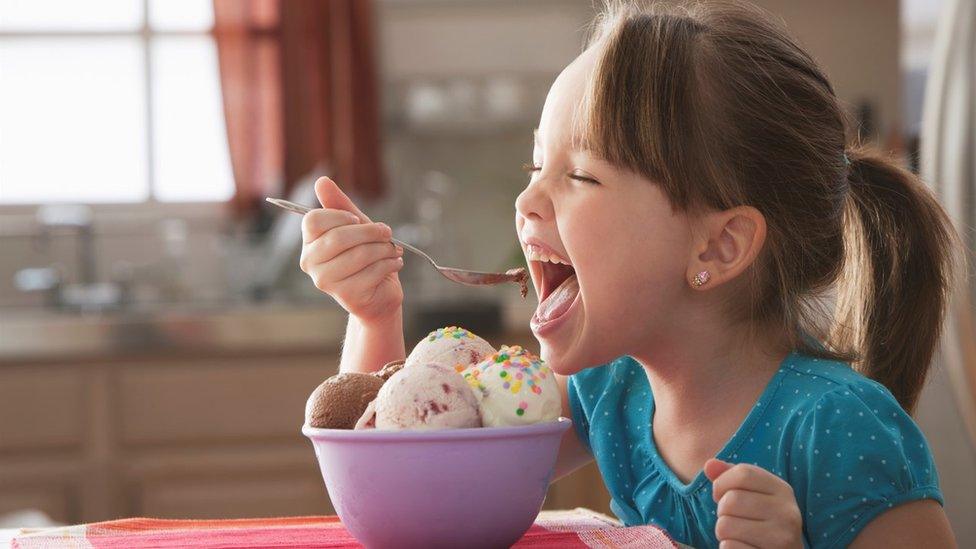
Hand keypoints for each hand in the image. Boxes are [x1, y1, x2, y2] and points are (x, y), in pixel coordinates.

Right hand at [299, 177, 403, 323]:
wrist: (379, 294)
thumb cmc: (366, 256)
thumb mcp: (355, 226)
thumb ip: (339, 204)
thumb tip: (321, 181)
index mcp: (309, 242)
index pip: (314, 220)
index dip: (340, 215)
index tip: (358, 220)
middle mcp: (310, 263)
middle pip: (339, 237)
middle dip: (371, 231)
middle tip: (387, 232)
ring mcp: (326, 281)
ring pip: (360, 254)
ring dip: (384, 249)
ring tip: (393, 249)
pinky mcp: (346, 295)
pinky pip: (373, 271)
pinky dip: (390, 263)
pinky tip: (394, 263)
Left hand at [705, 459, 802, 548]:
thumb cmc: (761, 522)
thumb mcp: (752, 494)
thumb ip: (730, 476)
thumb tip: (709, 464)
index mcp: (783, 490)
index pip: (743, 473)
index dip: (722, 483)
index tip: (721, 494)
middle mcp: (787, 513)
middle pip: (731, 500)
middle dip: (722, 511)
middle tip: (734, 520)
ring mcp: (782, 538)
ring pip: (725, 525)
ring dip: (723, 532)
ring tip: (739, 535)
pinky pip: (729, 547)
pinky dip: (728, 548)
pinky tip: (743, 547)